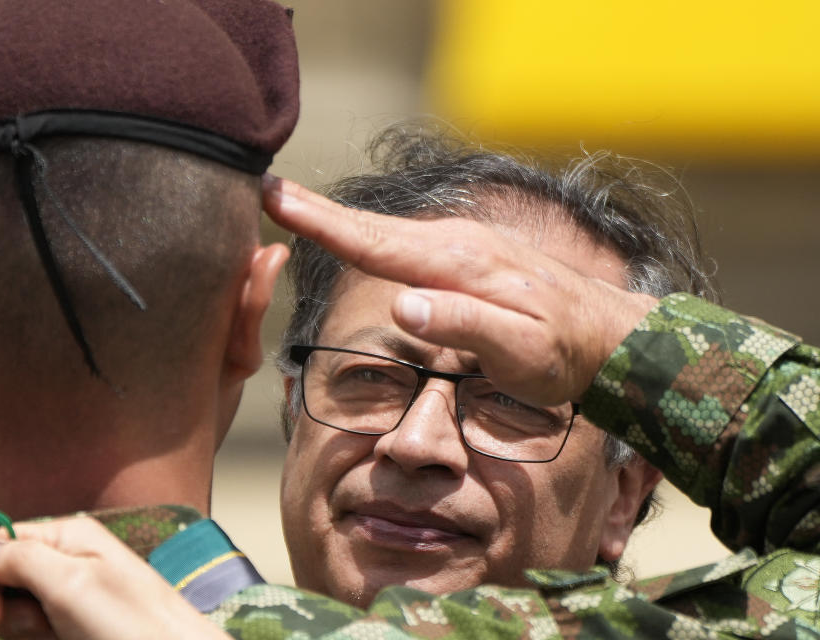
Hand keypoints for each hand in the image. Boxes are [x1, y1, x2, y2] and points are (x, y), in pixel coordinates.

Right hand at [0, 517, 231, 639]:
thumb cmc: (130, 624)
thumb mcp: (71, 583)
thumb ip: (20, 559)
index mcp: (68, 535)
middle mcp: (67, 559)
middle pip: (1, 583)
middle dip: (9, 612)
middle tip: (43, 625)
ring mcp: (70, 596)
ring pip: (15, 615)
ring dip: (28, 631)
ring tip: (64, 635)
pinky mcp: (71, 626)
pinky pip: (35, 632)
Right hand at [262, 176, 657, 405]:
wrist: (609, 333)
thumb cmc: (563, 351)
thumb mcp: (519, 350)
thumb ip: (463, 324)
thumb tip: (402, 303)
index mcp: (458, 264)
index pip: (375, 242)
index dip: (321, 223)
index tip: (275, 197)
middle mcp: (455, 243)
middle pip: (372, 227)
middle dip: (318, 210)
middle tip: (269, 190)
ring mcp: (463, 246)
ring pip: (388, 232)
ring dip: (340, 220)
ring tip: (297, 209)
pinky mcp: (468, 256)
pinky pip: (407, 241)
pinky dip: (370, 234)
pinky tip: (358, 235)